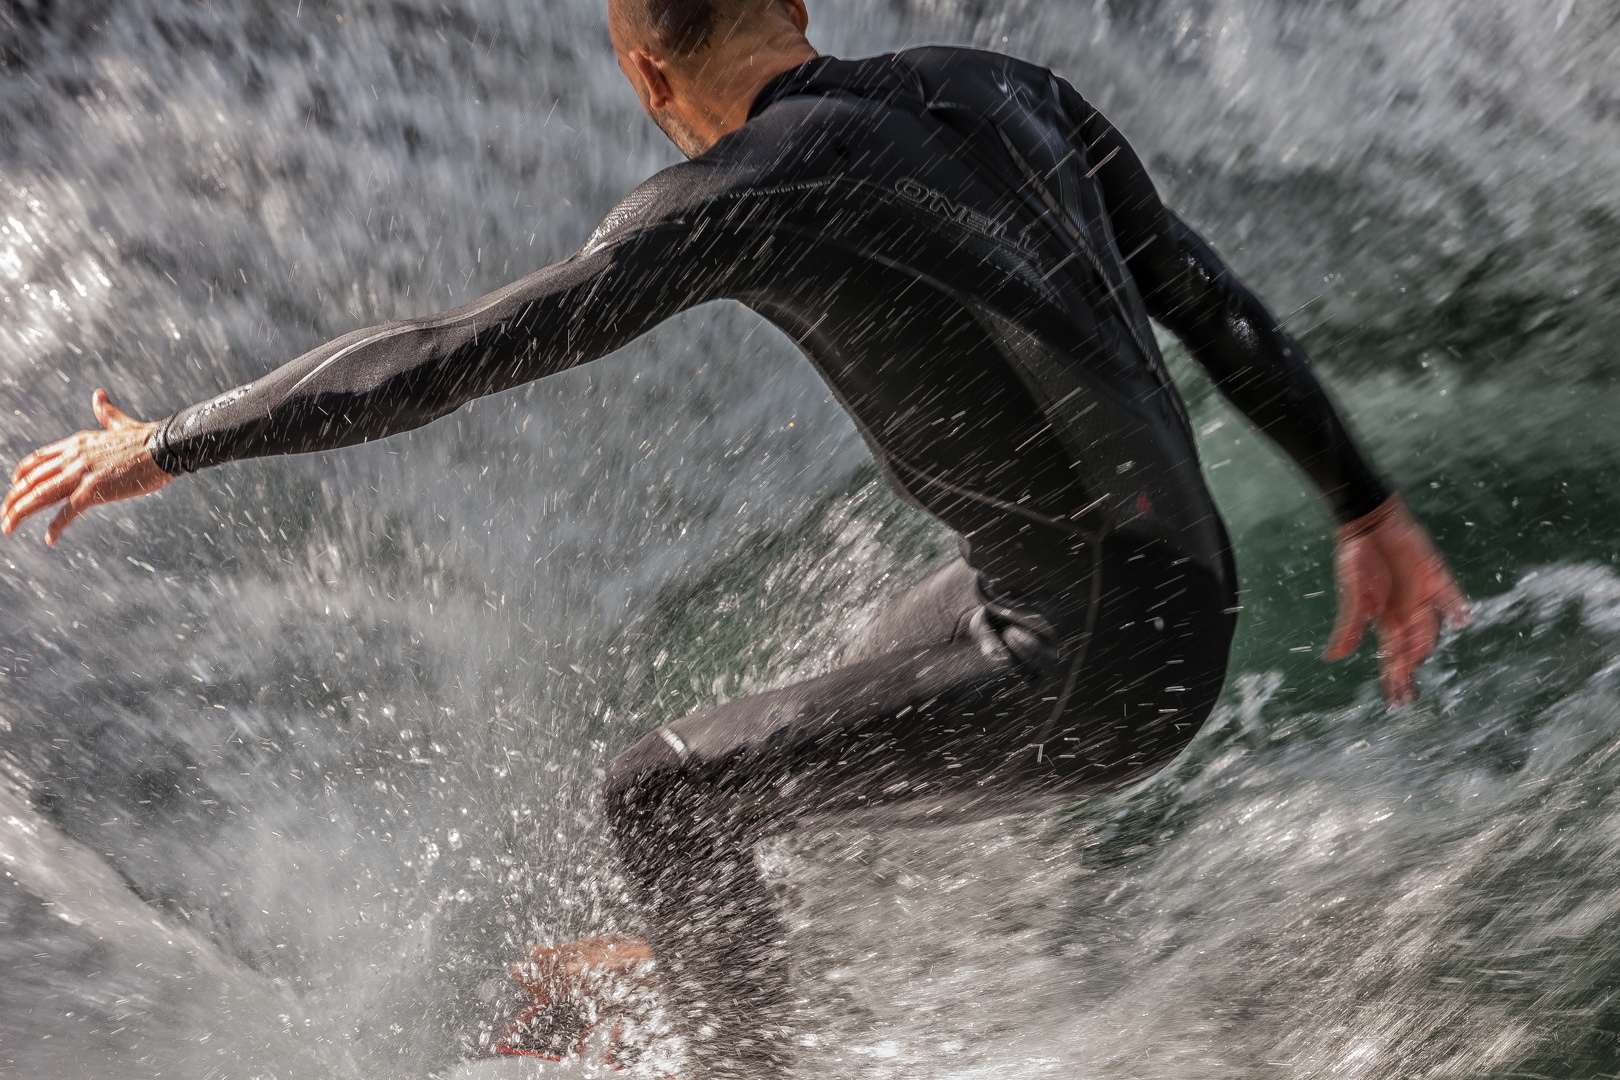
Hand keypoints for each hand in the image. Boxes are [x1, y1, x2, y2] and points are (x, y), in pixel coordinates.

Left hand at [2, 389, 172, 545]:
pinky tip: (50, 539)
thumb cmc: (147, 437)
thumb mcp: (120, 423)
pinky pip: (68, 512)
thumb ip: (106, 412)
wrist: (164, 446)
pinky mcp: (94, 490)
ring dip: (20, 513)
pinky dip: (56, 527)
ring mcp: (82, 474)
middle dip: (14, 499)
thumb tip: (99, 394)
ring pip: (40, 496)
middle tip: (5, 516)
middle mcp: (73, 457)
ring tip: (9, 527)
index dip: (21, 475)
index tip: (14, 488)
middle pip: (32, 480)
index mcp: (76, 443)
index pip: (38, 460)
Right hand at [1322, 493, 1471, 706]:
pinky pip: (1451, 598)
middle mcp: (1407, 614)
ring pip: (1431, 630)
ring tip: (1421, 661)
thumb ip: (1349, 627)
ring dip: (1427, 647)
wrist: (1371, 523)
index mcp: (1386, 620)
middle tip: (1408, 696)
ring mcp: (1424, 597)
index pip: (1392, 657)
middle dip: (1408, 673)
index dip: (1394, 680)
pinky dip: (1457, 610)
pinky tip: (1462, 620)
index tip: (1396, 703)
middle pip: (1412, 650)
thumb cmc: (1357, 558)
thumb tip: (1332, 658)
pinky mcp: (1437, 578)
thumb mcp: (1353, 595)